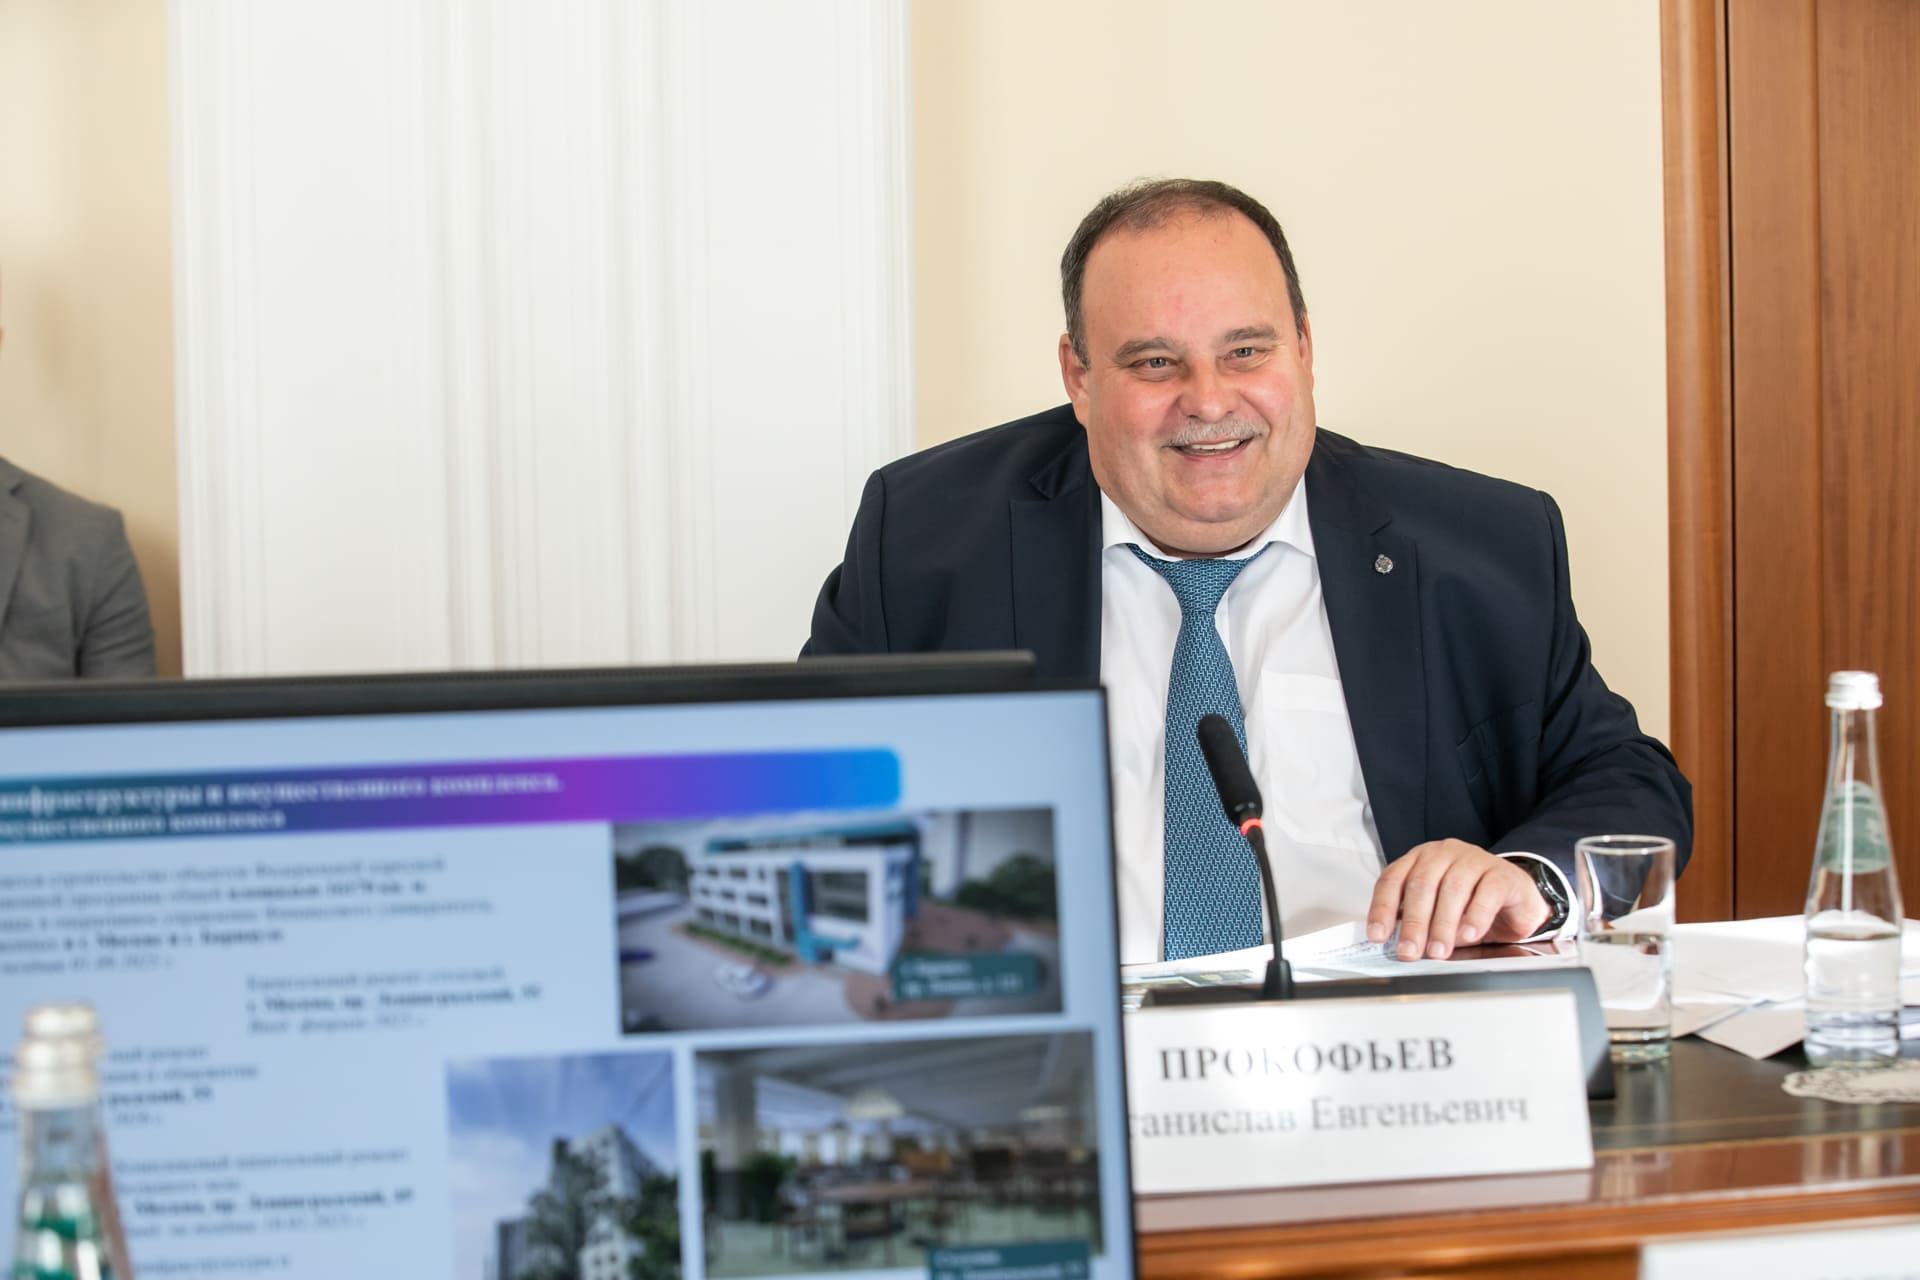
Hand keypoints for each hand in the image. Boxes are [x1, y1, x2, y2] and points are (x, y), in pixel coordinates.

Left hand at [1365, 839, 1549, 960]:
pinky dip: (1475, 916)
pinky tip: (1469, 935)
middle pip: (1421, 884)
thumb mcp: (1437, 912)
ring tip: (1438, 950)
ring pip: (1452, 888)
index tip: (1377, 935)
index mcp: (1420, 860)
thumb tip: (1399, 946)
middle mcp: (1443, 854)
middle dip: (1413, 923)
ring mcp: (1473, 859)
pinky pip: (1486, 893)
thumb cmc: (1471, 904)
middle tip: (1410, 950)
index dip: (1382, 908)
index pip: (1392, 879)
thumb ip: (1418, 923)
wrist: (1516, 896)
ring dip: (1442, 924)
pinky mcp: (1502, 873)